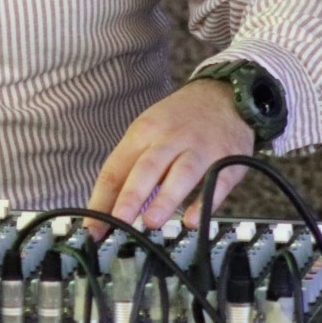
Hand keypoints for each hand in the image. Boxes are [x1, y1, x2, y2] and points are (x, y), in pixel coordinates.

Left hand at [86, 80, 255, 235]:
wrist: (224, 94)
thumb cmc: (179, 120)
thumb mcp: (148, 131)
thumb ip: (132, 168)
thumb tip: (110, 208)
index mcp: (143, 133)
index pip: (116, 169)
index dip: (102, 200)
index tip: (93, 228)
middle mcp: (170, 139)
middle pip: (146, 169)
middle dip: (130, 197)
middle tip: (118, 222)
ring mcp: (200, 149)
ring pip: (180, 174)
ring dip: (165, 199)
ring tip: (151, 222)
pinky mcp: (227, 159)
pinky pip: (217, 182)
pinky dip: (204, 203)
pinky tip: (192, 220)